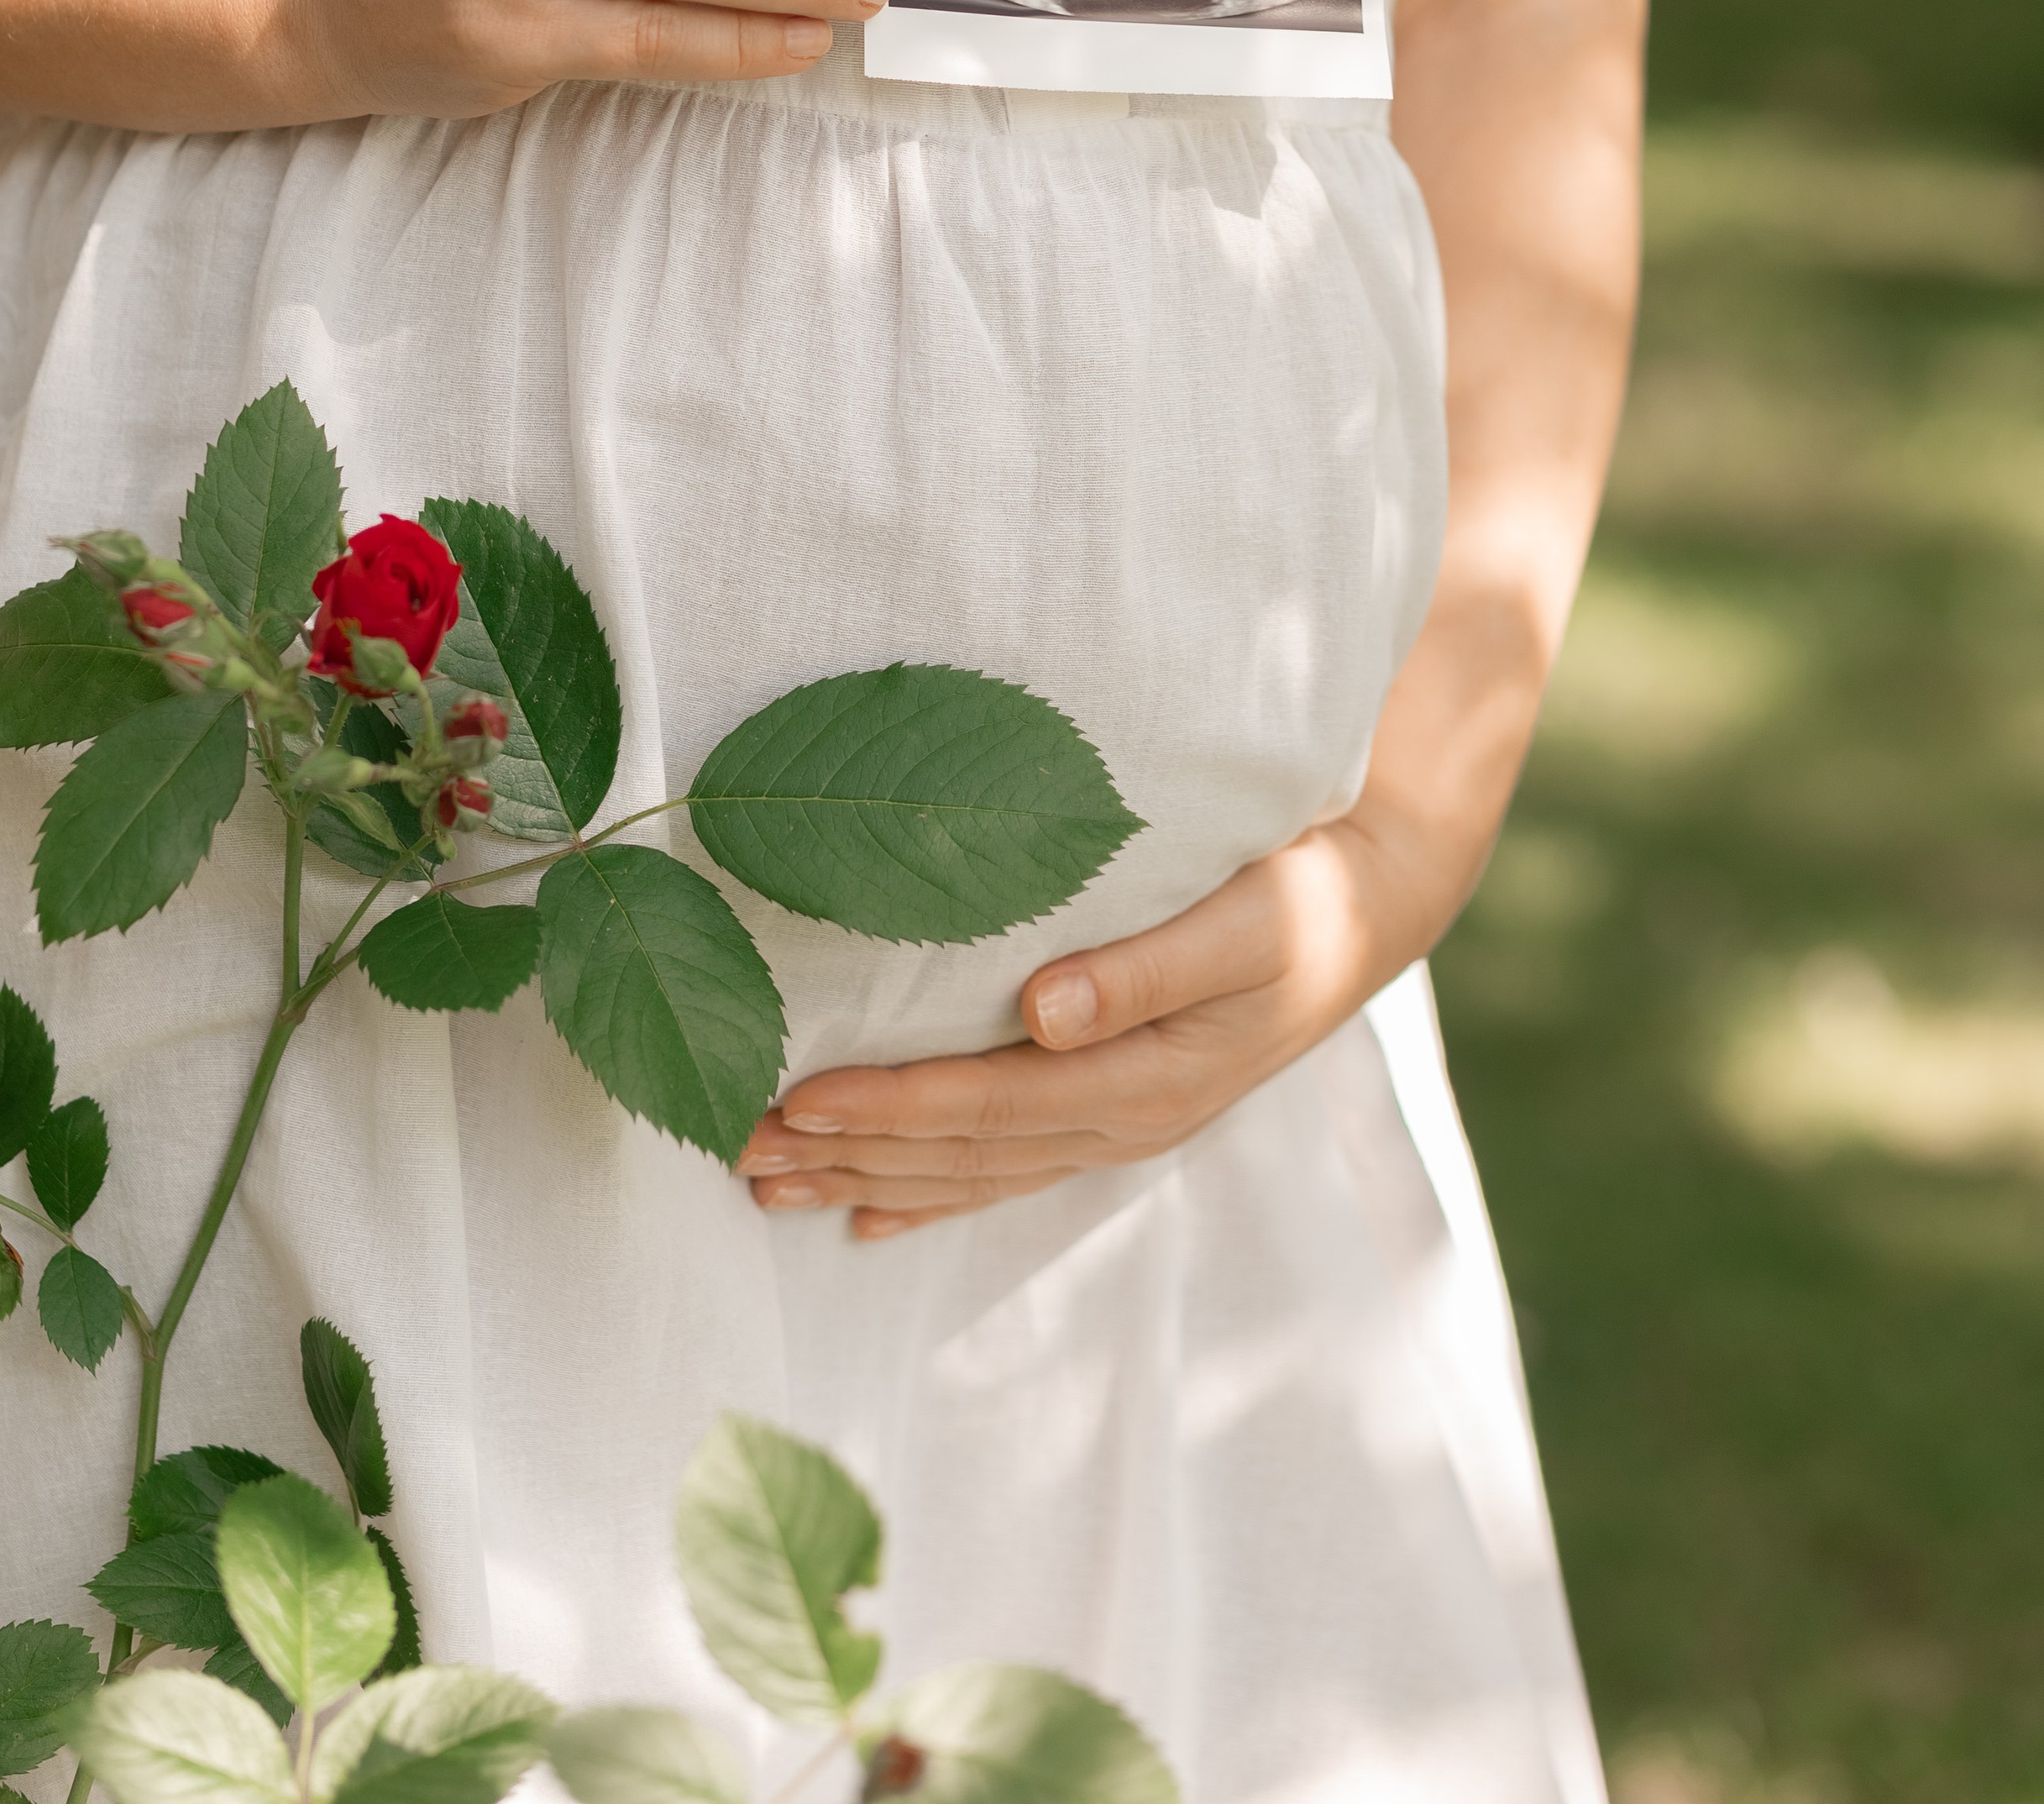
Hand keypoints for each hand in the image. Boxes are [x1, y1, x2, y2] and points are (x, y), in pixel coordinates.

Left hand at [736, 819, 1441, 1239]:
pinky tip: (870, 1212)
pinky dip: (933, 1191)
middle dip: (846, 1152)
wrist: (1373, 908)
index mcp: (1144, 1079)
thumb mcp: (1242, 919)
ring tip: (770, 1183)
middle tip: (736, 1150)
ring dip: (868, 1175)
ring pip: (972, 1169)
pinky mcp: (1120, 1108)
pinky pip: (1007, 1168)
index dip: (886, 1107)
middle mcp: (1124, 1119)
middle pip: (960, 1151)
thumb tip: (1045, 1012)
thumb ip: (1145, 966)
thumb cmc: (1300, 895)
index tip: (793, 1100)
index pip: (984, 1104)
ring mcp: (1121, 1124)